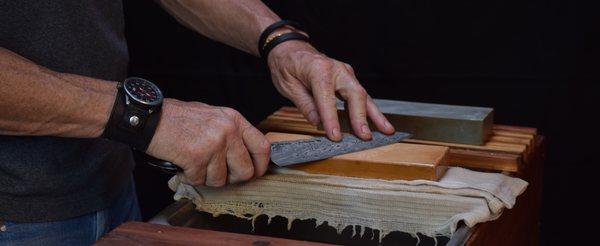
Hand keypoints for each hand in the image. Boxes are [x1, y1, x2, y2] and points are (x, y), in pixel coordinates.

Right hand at [146, 99, 270, 186]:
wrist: (150, 118)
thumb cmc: (177, 118)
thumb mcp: (213, 117)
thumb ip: (231, 133)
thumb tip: (244, 156)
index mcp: (234, 120)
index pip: (262, 148)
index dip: (260, 166)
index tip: (254, 173)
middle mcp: (228, 131)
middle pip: (246, 171)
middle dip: (231, 178)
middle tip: (217, 173)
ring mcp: (214, 144)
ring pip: (221, 180)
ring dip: (206, 178)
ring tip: (194, 163)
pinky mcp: (198, 158)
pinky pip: (200, 181)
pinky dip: (189, 177)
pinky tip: (183, 165)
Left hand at [267, 40, 394, 140]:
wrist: (290, 48)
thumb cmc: (287, 65)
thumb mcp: (288, 86)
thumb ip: (305, 105)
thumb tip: (319, 123)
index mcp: (318, 70)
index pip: (327, 98)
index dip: (332, 119)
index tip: (335, 136)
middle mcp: (337, 70)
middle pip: (354, 94)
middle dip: (361, 117)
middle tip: (365, 136)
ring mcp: (345, 73)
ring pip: (363, 96)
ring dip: (375, 115)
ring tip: (386, 130)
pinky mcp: (348, 78)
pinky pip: (361, 96)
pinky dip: (370, 110)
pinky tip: (379, 123)